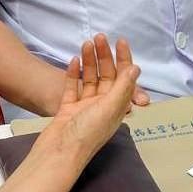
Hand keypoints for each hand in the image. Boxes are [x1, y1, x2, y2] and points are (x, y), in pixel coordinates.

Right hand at [0, 35, 139, 191]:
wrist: (56, 154)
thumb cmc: (86, 133)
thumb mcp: (109, 108)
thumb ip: (122, 87)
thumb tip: (136, 68)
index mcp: (116, 108)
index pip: (123, 78)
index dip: (123, 59)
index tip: (120, 41)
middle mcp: (102, 107)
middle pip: (106, 76)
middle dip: (105, 56)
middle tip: (99, 37)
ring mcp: (83, 108)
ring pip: (89, 80)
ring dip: (89, 61)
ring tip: (86, 43)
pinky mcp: (67, 109)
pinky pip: (72, 88)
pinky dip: (73, 74)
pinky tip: (73, 60)